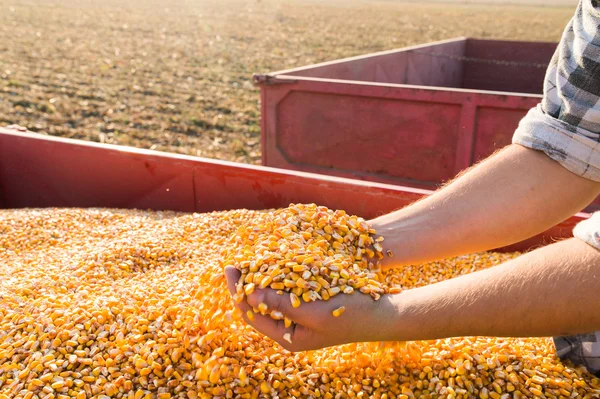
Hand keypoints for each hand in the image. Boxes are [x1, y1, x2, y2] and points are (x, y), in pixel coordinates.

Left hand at [224, 266, 397, 350]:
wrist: (383, 313)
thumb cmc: (351, 315)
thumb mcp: (314, 311)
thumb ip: (281, 304)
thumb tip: (249, 294)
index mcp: (288, 337)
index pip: (251, 314)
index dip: (237, 291)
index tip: (229, 268)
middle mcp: (290, 329)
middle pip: (257, 306)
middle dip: (245, 284)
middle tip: (235, 262)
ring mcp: (300, 317)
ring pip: (271, 297)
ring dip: (260, 279)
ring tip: (249, 261)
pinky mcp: (309, 304)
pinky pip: (286, 290)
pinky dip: (278, 277)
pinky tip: (273, 263)